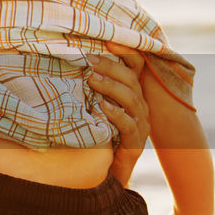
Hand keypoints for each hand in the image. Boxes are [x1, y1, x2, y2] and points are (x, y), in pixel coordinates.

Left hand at [89, 42, 149, 186]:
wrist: (105, 173)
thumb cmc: (97, 136)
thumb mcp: (93, 107)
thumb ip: (91, 88)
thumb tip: (74, 63)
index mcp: (133, 95)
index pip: (135, 67)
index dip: (126, 52)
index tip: (107, 41)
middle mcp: (141, 107)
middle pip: (132, 80)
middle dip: (112, 67)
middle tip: (91, 60)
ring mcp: (140, 125)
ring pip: (132, 99)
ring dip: (111, 87)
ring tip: (93, 80)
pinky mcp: (135, 144)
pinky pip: (128, 125)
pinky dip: (115, 114)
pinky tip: (102, 107)